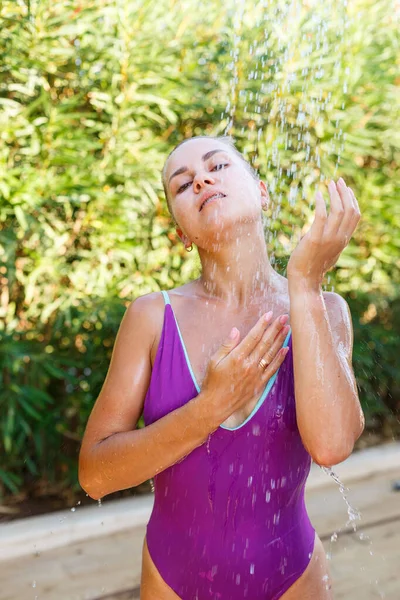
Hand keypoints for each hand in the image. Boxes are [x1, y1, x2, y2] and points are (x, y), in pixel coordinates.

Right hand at [196, 312, 289, 427]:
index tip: (269, 314)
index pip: (253, 337)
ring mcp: (256, 375)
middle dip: (275, 328)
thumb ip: (226, 345)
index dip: (262, 324)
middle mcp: (249, 365)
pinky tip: (286, 349)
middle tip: (284, 317)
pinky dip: (280, 359)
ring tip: (287, 328)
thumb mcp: (214, 361)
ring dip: (280, 340)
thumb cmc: (212, 382)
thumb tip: (236, 330)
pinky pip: (273, 369)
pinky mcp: (260, 384)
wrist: (216, 405)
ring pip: (271, 354)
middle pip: (265, 343)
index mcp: (237, 357)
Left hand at [287, 178, 360, 285]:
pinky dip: (321, 203)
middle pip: (349, 210)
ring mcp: (328, 239)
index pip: (355, 216)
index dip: (352, 200)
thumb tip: (328, 228)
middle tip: (338, 181)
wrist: (304, 280)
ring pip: (338, 211)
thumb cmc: (313, 266)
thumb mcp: (329, 251)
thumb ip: (332, 239)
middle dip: (344, 193)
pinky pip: (321, 217)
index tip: (346, 189)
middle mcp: (339, 238)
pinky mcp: (314, 239)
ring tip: (329, 184)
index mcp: (343, 240)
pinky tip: (317, 195)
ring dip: (334, 194)